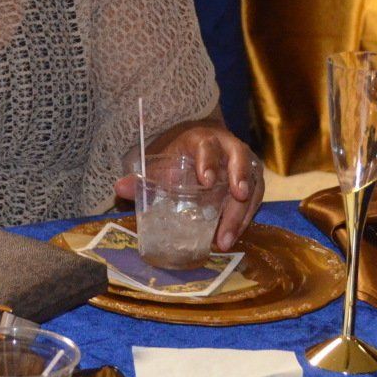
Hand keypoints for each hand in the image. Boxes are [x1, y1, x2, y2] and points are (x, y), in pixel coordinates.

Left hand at [114, 123, 264, 251]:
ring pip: (253, 182)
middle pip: (240, 160)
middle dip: (239, 182)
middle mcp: (230, 147)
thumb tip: (118, 188)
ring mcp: (245, 162)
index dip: (209, 162)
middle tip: (234, 203)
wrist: (200, 147)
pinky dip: (246, 217)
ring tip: (227, 238)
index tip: (206, 182)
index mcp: (204, 139)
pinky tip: (232, 235)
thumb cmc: (180, 157)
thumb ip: (142, 179)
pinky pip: (257, 196)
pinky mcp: (253, 179)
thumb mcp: (161, 164)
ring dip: (242, 211)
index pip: (209, 146)